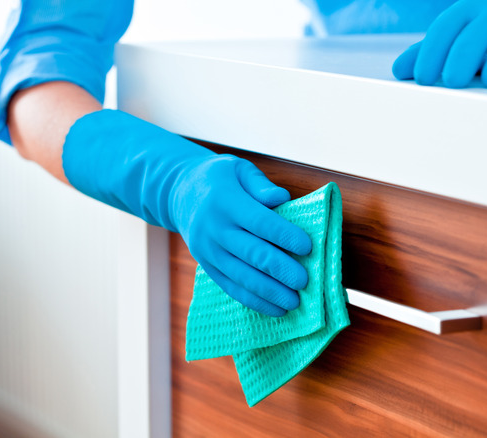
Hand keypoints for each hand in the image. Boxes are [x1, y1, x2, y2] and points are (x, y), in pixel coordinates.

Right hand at [170, 154, 311, 316]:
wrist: (179, 193)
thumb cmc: (219, 179)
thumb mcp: (239, 169)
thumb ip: (260, 185)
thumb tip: (282, 198)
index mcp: (225, 201)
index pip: (259, 221)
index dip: (284, 235)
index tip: (307, 246)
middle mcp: (214, 229)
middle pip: (252, 253)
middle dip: (280, 269)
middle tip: (304, 281)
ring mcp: (208, 251)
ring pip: (242, 276)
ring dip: (270, 291)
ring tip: (294, 301)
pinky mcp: (207, 267)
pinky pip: (232, 287)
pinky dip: (254, 301)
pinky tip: (276, 309)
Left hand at [392, 0, 486, 87]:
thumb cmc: (481, 34)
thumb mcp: (453, 37)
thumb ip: (424, 53)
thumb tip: (398, 71)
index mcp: (465, 11)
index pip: (443, 31)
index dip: (429, 56)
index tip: (421, 80)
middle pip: (471, 41)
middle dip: (459, 64)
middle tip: (453, 83)